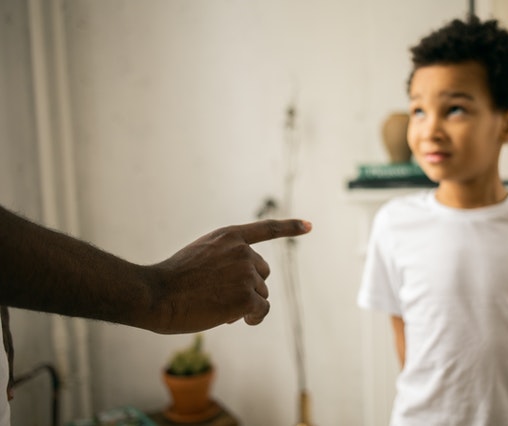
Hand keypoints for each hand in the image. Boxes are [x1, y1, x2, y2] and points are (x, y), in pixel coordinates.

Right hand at [149, 219, 311, 333]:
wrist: (156, 294)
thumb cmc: (172, 280)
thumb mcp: (200, 255)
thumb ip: (225, 259)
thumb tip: (251, 290)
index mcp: (229, 236)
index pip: (266, 228)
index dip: (290, 227)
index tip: (310, 225)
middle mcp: (241, 251)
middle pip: (262, 273)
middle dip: (248, 287)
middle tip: (220, 296)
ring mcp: (245, 273)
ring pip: (261, 294)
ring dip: (246, 304)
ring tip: (217, 306)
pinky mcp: (246, 297)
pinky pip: (261, 310)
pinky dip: (253, 318)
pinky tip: (237, 320)